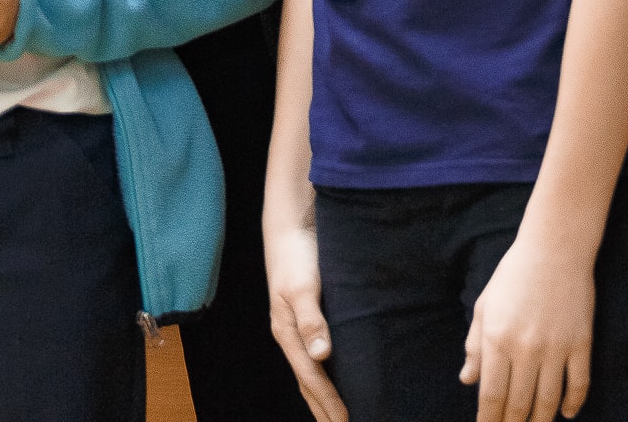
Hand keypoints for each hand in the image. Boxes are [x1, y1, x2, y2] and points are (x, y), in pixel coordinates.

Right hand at [263, 198, 349, 421]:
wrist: (291, 225)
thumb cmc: (298, 254)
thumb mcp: (304, 286)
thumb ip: (312, 320)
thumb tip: (322, 357)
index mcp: (287, 333)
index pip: (312, 378)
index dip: (329, 403)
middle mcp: (291, 335)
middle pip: (308, 382)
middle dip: (324, 409)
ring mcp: (298, 327)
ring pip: (312, 371)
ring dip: (325, 396)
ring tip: (340, 416)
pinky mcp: (310, 315)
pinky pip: (318, 355)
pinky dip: (327, 374)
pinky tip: (340, 377)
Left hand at [461, 228, 593, 421]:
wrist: (556, 247)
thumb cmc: (514, 274)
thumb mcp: (485, 306)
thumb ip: (475, 346)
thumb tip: (468, 381)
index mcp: (497, 339)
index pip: (491, 397)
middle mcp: (526, 348)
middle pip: (518, 404)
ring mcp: (556, 347)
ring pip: (548, 401)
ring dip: (540, 421)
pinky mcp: (581, 342)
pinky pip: (579, 383)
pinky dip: (573, 404)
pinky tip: (565, 415)